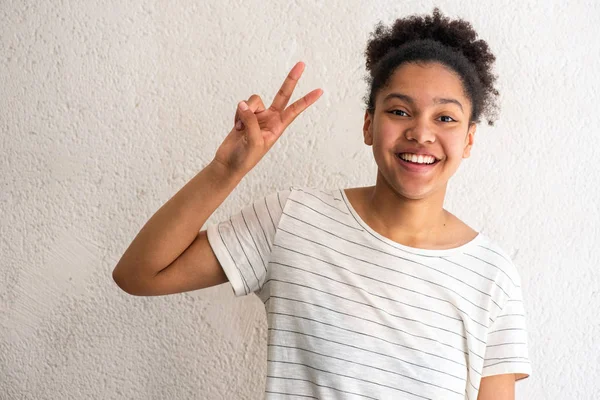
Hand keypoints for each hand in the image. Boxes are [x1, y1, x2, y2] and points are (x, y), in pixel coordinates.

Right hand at [213, 61, 322, 175]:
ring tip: (241, 129)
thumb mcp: (253, 142)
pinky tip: (236, 128)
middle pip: (283, 94)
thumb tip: (244, 105)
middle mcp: (270, 119)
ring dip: (245, 111)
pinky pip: (242, 106)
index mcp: (278, 127)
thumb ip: (251, 122)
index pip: (295, 110)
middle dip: (291, 80)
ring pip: (254, 100)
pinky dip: (237, 115)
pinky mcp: (245, 115)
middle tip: (302, 64)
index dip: (306, 100)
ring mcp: (258, 116)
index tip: (320, 91)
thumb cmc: (245, 158)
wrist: (229, 163)